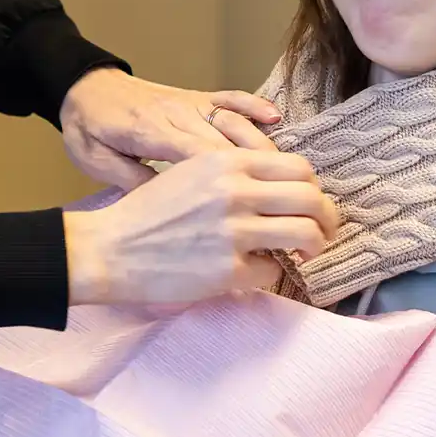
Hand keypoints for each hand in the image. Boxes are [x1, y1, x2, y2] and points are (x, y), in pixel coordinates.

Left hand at [60, 67, 281, 190]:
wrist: (82, 87)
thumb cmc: (88, 130)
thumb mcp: (95, 161)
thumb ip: (130, 180)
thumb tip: (165, 204)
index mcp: (151, 132)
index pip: (199, 158)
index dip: (230, 185)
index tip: (255, 212)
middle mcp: (178, 114)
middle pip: (227, 144)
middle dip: (259, 174)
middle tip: (285, 204)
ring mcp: (190, 102)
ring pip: (236, 123)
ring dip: (265, 150)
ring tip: (291, 179)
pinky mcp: (196, 95)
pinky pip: (231, 98)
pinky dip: (255, 105)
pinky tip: (276, 119)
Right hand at [61, 150, 338, 305]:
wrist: (109, 249)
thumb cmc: (147, 213)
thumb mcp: (191, 173)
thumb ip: (235, 173)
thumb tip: (281, 189)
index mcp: (227, 162)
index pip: (299, 168)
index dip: (313, 189)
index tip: (310, 204)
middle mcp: (235, 192)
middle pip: (312, 199)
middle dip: (327, 219)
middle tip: (323, 233)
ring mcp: (233, 232)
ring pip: (306, 235)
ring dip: (313, 247)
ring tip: (303, 254)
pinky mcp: (228, 270)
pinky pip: (272, 271)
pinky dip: (268, 274)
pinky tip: (251, 272)